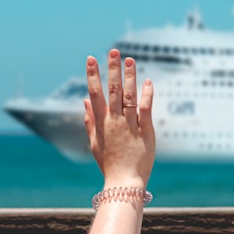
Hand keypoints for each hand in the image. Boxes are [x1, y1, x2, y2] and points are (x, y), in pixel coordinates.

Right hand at [83, 49, 154, 186]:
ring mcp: (130, 126)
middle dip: (112, 69)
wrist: (123, 182)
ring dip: (129, 77)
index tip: (91, 59)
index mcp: (101, 123)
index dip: (93, 76)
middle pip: (112, 91)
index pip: (95, 94)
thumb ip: (89, 121)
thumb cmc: (109, 164)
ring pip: (128, 97)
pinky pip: (146, 110)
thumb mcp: (94, 143)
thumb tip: (85, 100)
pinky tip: (148, 82)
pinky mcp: (145, 132)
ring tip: (130, 60)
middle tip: (113, 51)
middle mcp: (114, 122)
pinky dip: (147, 95)